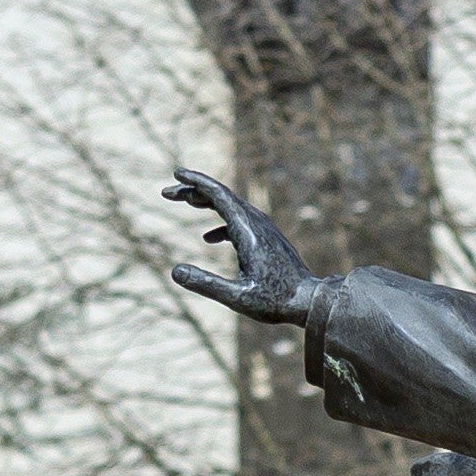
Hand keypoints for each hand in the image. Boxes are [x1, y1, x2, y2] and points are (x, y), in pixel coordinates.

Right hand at [164, 172, 323, 329]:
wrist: (309, 301)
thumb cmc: (276, 301)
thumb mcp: (236, 297)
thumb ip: (205, 284)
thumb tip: (175, 271)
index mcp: (248, 231)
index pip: (219, 195)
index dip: (197, 182)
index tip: (176, 174)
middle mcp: (256, 223)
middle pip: (222, 196)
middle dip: (193, 190)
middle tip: (167, 192)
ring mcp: (263, 229)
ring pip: (231, 206)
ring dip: (206, 202)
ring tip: (184, 202)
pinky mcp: (267, 239)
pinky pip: (240, 222)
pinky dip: (221, 223)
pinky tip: (208, 238)